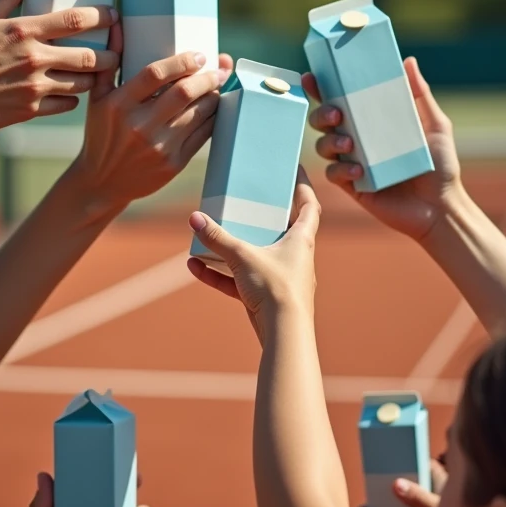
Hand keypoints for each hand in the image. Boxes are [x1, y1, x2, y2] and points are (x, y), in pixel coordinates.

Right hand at [0, 0, 118, 141]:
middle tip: (115, 50)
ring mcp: (35, 86)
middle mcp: (33, 57)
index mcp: (23, 30)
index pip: (75, 19)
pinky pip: (68, 104)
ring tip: (96, 71)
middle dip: (110, 54)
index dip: (102, 16)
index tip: (114, 15)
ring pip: (84, 82)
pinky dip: (74, 98)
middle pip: (91, 56)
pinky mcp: (32, 109)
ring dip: (94, 77)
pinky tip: (71, 92)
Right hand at [71, 40, 232, 213]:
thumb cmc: (101, 134)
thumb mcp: (97, 99)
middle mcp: (139, 126)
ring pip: (200, 114)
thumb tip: (117, 25)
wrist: (102, 182)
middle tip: (217, 69)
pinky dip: (214, 118)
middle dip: (208, 77)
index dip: (182, 61)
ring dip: (215, 96)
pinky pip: (203, 135)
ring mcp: (159, 147)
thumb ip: (108, 63)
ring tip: (219, 85)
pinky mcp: (174, 164)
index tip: (199, 55)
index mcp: (119, 105)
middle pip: (184, 93)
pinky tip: (216, 108)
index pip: (156, 74)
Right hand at [187, 167, 319, 339]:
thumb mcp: (243, 256)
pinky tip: (195, 266)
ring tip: (210, 234)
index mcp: (301, 240)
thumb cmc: (276, 289)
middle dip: (263, 216)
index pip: (310, 206)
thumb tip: (195, 218)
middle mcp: (295, 257)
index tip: (295, 172)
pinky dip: (220, 274)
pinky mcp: (265, 297)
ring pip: (256, 256)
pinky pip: (239, 280)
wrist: (283, 334)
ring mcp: (280, 279)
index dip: (304, 187)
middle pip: (282, 229)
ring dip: (232, 247)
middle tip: (246, 200)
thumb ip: (218, 237)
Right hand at [303, 57, 461, 240]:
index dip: (322, 88)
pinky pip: (333, 174)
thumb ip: (420, 94)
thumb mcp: (434, 124)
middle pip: (323, 120)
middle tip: (337, 113)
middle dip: (321, 113)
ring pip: (323, 145)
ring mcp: (352, 162)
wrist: (441, 206)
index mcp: (372, 121)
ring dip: (330, 141)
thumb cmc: (440, 164)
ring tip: (349, 144)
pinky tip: (358, 169)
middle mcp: (358, 139)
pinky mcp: (353, 186)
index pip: (341, 99)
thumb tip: (408, 61)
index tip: (312, 76)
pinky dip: (341, 169)